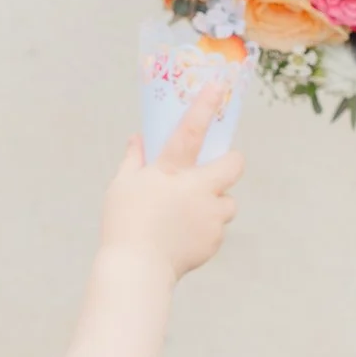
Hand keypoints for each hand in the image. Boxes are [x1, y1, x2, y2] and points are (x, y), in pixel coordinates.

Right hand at [100, 85, 242, 278]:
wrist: (138, 270)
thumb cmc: (124, 224)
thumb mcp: (121, 186)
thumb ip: (133, 159)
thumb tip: (137, 138)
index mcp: (172, 172)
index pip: (191, 131)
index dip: (204, 106)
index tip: (218, 86)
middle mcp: (198, 190)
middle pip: (233, 165)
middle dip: (230, 162)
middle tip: (215, 168)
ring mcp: (210, 216)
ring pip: (228, 202)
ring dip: (216, 203)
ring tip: (191, 213)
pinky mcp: (214, 240)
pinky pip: (217, 227)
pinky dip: (205, 228)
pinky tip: (184, 236)